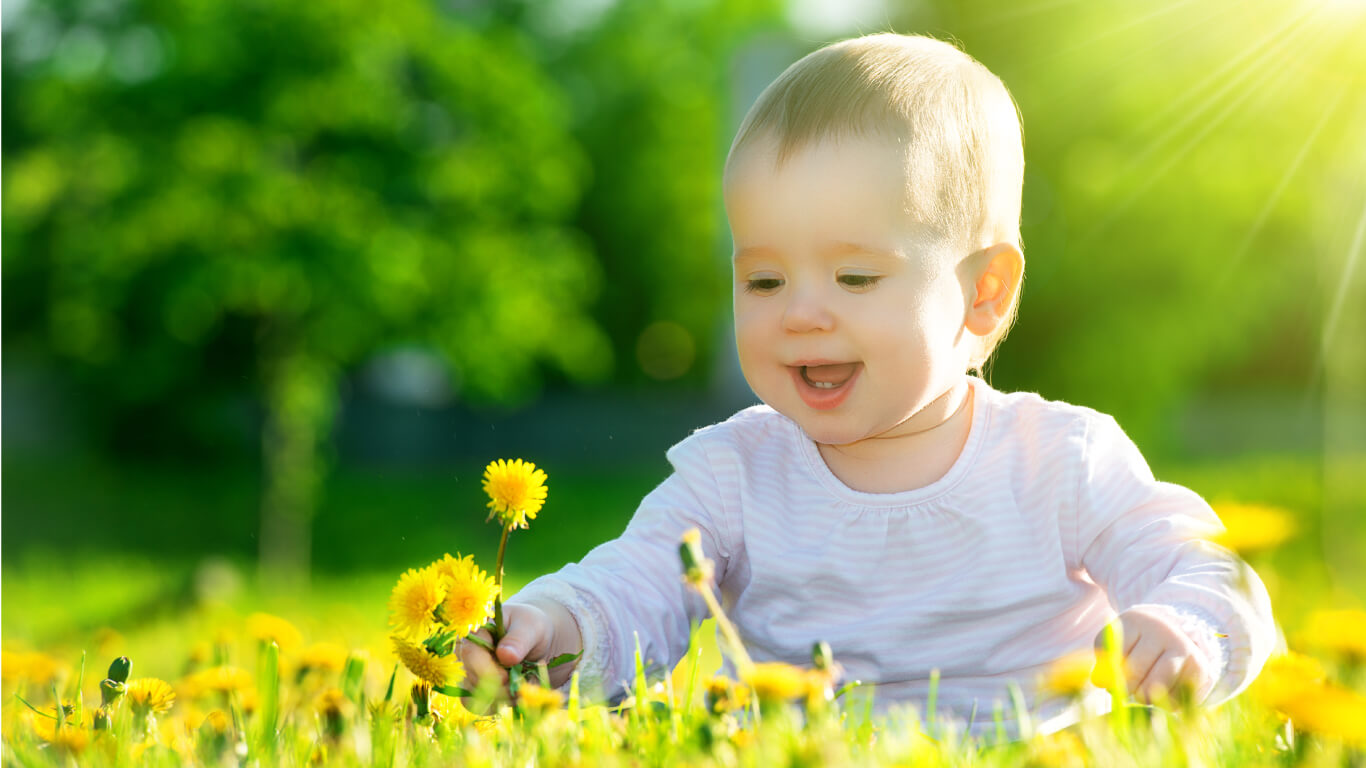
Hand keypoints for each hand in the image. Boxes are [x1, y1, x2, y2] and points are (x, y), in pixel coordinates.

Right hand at [457, 601, 580, 702]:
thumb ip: (518, 640)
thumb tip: (504, 655)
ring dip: (501, 699)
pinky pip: (485, 707)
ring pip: (473, 699)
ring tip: (523, 689)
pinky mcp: (483, 692)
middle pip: (470, 680)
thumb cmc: (534, 628)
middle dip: (497, 688)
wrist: (542, 643)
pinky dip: (504, 705)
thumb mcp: (531, 627)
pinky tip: (520, 695)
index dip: (486, 670)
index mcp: (477, 633)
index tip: (506, 677)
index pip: (470, 654)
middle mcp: (469, 656)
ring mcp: (474, 676)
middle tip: (522, 685)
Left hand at [1093, 605, 1214, 704]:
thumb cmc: (1139, 643)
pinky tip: (1163, 695)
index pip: (1115, 652)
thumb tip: (1099, 680)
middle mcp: (1163, 630)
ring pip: (1158, 683)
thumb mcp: (1118, 643)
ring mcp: (1184, 647)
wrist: (1179, 635)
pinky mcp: (1201, 667)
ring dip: (1146, 696)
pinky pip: (1179, 695)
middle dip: (1127, 687)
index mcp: (1136, 620)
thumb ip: (1105, 659)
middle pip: (1136, 669)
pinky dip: (1167, 703)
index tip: (1107, 680)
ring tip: (1142, 695)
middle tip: (1127, 690)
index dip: (1109, 673)